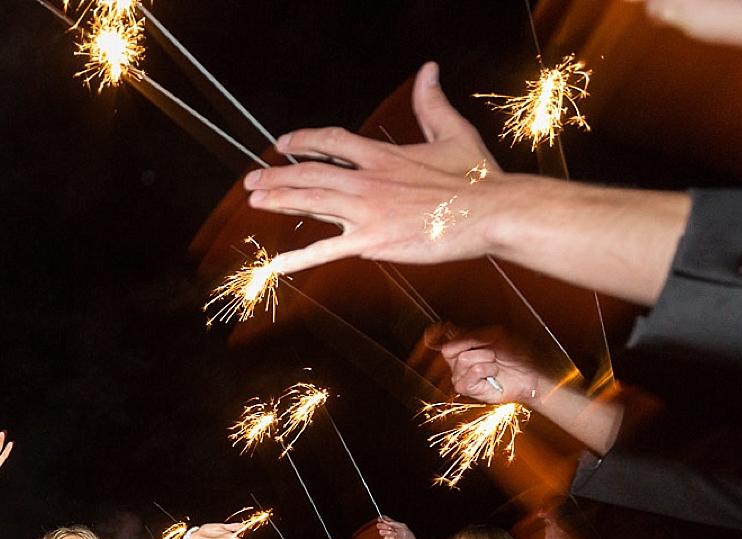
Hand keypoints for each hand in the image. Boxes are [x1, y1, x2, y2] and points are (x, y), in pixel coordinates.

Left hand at [244, 62, 500, 274]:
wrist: (490, 212)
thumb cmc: (476, 178)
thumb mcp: (454, 133)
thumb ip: (432, 104)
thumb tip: (428, 70)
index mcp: (382, 155)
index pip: (331, 141)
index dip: (303, 141)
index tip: (282, 145)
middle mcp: (367, 180)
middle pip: (310, 173)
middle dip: (276, 176)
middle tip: (251, 180)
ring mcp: (367, 211)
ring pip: (310, 203)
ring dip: (278, 201)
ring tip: (254, 202)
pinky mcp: (372, 241)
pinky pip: (326, 250)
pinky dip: (299, 259)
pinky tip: (276, 265)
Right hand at [426, 324, 546, 404]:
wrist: (530, 372)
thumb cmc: (516, 353)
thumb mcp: (496, 334)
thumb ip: (472, 335)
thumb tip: (452, 334)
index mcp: (463, 345)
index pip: (441, 338)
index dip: (432, 335)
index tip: (428, 335)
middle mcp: (458, 360)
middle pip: (448, 349)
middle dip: (472, 344)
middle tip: (490, 349)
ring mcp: (461, 375)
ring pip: (463, 359)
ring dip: (486, 357)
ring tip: (495, 362)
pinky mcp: (467, 388)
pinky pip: (472, 372)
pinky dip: (487, 369)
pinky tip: (494, 373)